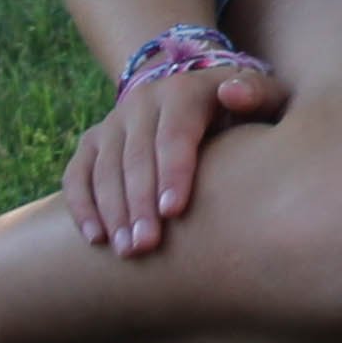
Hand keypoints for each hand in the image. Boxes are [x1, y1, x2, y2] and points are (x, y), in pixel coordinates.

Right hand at [61, 36, 281, 255]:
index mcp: (184, 91)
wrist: (198, 96)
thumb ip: (258, 95)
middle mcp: (143, 102)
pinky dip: (82, 205)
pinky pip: (78, 174)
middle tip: (147, 245)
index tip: (173, 211)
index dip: (172, 171)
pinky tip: (96, 239)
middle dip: (140, 203)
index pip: (174, 133)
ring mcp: (114, 122)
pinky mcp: (93, 141)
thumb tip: (232, 94)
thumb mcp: (263, 97)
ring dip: (113, 211)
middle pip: (135, 156)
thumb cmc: (244, 111)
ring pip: (104, 168)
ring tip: (127, 251)